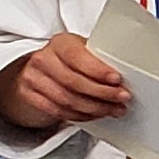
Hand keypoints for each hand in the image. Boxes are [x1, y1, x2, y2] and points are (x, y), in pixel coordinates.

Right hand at [0, 31, 128, 133]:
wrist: (40, 70)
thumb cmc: (70, 59)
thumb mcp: (84, 51)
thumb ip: (99, 58)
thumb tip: (130, 72)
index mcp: (60, 43)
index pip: (78, 57)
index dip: (98, 71)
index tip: (117, 80)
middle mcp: (43, 59)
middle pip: (74, 82)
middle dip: (102, 93)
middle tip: (122, 98)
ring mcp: (32, 78)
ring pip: (66, 100)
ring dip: (95, 108)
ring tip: (114, 109)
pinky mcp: (29, 95)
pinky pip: (58, 111)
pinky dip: (80, 115)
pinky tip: (95, 114)